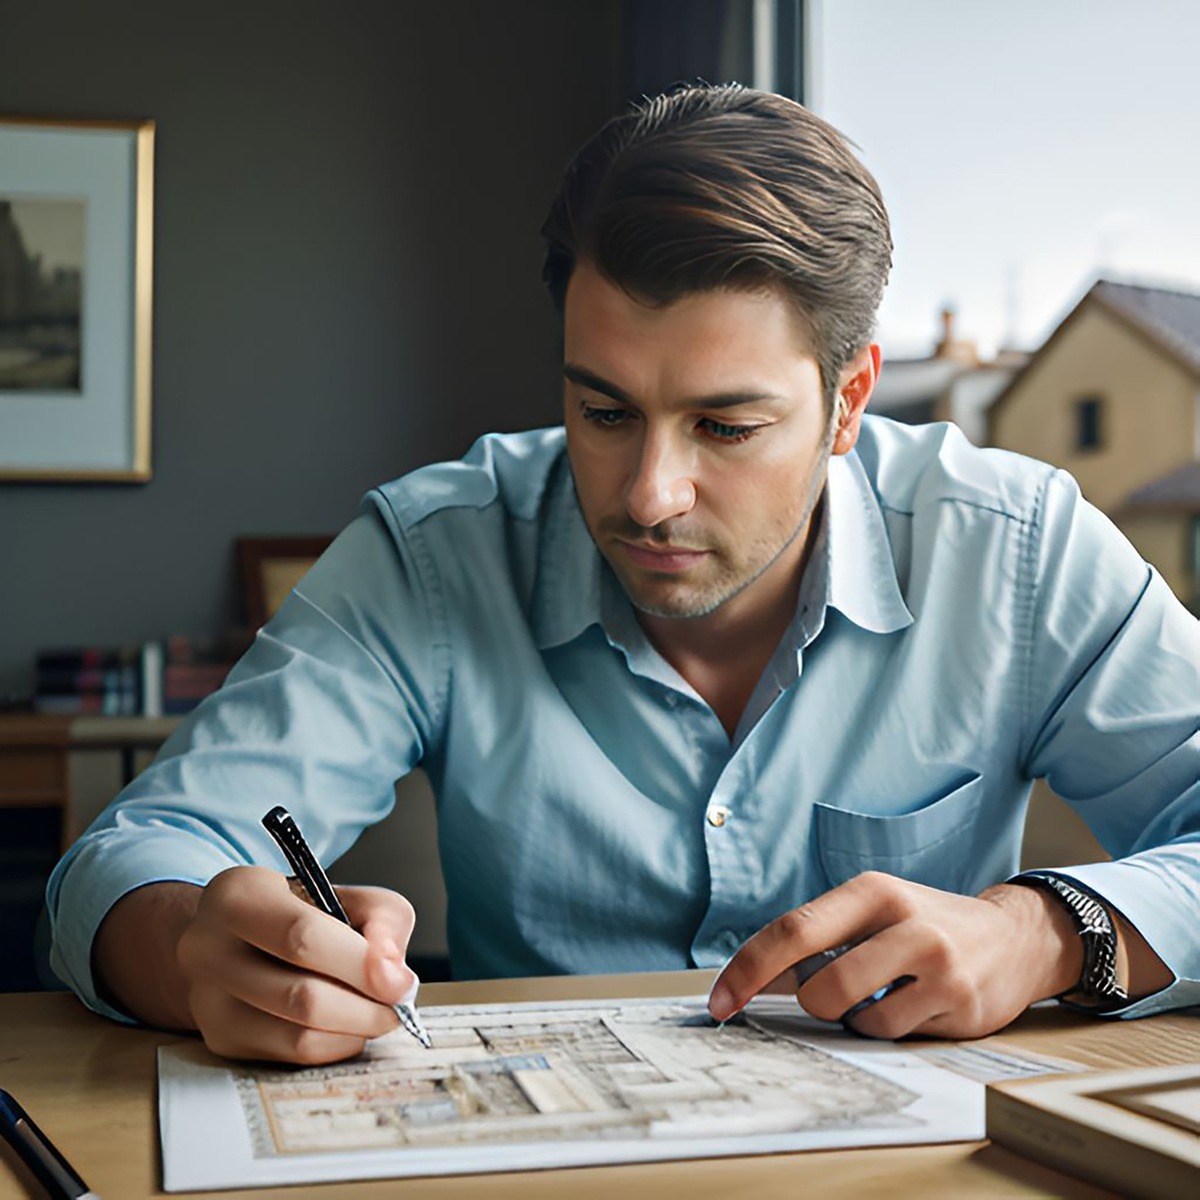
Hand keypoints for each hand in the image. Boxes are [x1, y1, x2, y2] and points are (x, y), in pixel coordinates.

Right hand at [172, 866, 417, 1062]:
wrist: (240, 938)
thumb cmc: (303, 912)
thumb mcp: (348, 894)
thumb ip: (384, 920)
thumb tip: (393, 977)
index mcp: (237, 895)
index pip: (302, 937)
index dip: (359, 965)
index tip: (400, 983)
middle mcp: (208, 948)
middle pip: (301, 996)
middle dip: (365, 1008)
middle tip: (397, 1005)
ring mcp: (208, 1000)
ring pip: (296, 1036)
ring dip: (354, 1032)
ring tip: (378, 1015)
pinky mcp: (220, 1039)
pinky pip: (289, 1057)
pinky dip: (334, 1046)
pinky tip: (349, 1026)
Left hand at [707, 871, 1082, 1039]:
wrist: (1015, 938)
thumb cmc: (923, 925)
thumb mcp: (871, 914)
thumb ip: (815, 942)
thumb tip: (746, 983)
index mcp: (872, 890)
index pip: (793, 931)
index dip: (748, 969)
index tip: (720, 1002)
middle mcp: (906, 921)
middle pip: (821, 988)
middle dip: (813, 1003)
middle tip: (835, 992)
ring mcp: (938, 963)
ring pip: (855, 1019)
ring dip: (854, 1017)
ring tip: (883, 992)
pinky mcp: (961, 1004)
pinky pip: (892, 1037)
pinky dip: (886, 1029)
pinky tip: (915, 1004)